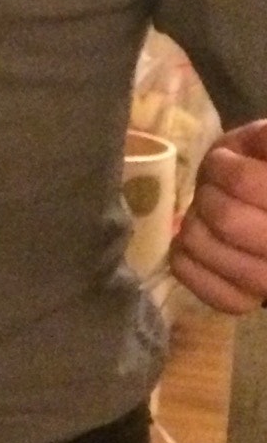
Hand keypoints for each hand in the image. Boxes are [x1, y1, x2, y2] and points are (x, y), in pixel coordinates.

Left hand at [172, 118, 266, 311]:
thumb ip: (264, 140)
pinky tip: (199, 239)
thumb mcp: (264, 145)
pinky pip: (188, 274)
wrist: (264, 212)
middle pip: (225, 218)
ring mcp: (266, 285)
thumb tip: (261, 142)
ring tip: (207, 214)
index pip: (245, 184)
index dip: (228, 169)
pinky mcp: (239, 301)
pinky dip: (183, 253)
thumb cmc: (263, 169)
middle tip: (213, 189)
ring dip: (194, 220)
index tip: (223, 162)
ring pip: (200, 244)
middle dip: (209, 195)